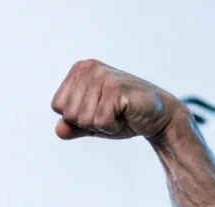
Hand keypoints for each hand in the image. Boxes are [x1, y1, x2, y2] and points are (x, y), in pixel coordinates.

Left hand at [50, 60, 182, 141]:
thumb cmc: (122, 116)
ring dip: (102, 125)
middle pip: (69, 114)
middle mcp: (88, 68)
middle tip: (109, 113)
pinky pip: (100, 122)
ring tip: (118, 113)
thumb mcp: (91, 123)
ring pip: (84, 120)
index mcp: (79, 70)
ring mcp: (103, 76)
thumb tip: (58, 130)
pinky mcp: (116, 88)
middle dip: (88, 123)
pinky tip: (125, 115)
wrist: (157, 116)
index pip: (57, 106)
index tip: (96, 110)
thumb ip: (72, 127)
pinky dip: (112, 127)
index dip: (75, 118)